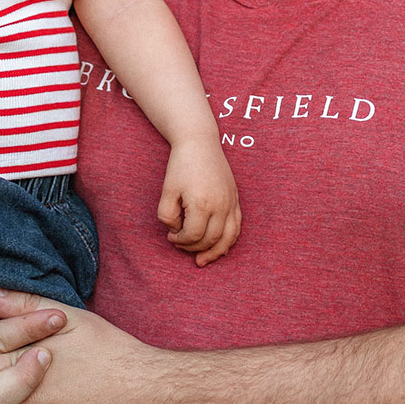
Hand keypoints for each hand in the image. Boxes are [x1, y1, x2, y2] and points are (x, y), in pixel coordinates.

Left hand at [156, 138, 240, 265]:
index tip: (170, 236)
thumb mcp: (167, 191)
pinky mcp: (235, 199)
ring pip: (229, 237)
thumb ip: (167, 216)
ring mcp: (231, 202)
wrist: (200, 143)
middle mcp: (221, 206)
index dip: (179, 241)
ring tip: (203, 260)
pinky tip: (219, 246)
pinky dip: (229, 240)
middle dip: (193, 247)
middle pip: (211, 239)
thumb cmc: (181, 166)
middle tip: (179, 244)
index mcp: (202, 204)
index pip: (193, 236)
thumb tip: (177, 230)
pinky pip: (237, 226)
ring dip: (215, 252)